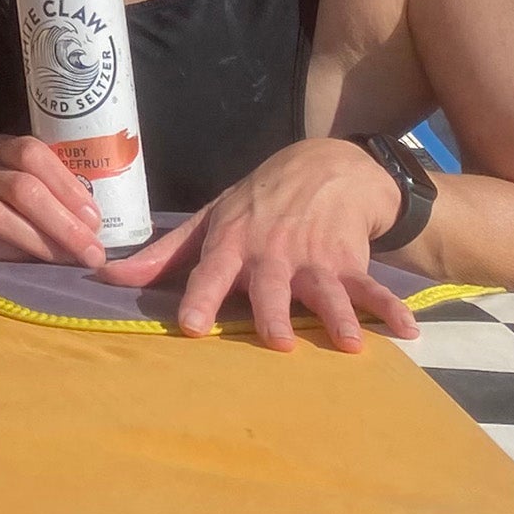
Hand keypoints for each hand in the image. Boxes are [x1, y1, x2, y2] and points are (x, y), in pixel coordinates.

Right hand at [0, 134, 113, 267]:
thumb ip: (39, 181)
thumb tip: (90, 218)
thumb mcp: (0, 163)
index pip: (33, 155)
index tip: (95, 218)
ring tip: (69, 263)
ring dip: (38, 242)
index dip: (66, 185)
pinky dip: (6, 255)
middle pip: (21, 189)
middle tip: (93, 251)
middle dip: (62, 222)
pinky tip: (30, 268)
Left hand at [100, 139, 421, 351]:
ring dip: (338, 316)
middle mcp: (272, 253)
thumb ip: (162, 256)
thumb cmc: (255, 205)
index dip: (199, 298)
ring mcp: (314, 258)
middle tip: (276, 342)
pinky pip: (371, 288)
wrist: (322, 169)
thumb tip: (106, 278)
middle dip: (273, 313)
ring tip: (349, 344)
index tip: (190, 327)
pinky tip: (407, 331)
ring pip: (324, 290)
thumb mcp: (208, 222)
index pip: (210, 272)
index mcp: (232, 244)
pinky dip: (389, 308)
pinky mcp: (349, 262)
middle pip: (271, 287)